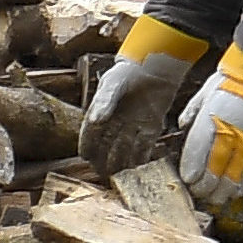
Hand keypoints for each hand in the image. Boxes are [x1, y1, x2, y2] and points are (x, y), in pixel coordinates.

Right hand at [79, 19, 211, 171]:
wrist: (157, 66)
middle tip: (103, 174)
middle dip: (104, 160)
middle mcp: (116, 122)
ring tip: (120, 176)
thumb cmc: (131, 71)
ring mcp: (133, 126)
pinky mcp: (151, 128)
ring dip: (122, 163)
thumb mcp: (113, 83)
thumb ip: (104, 101)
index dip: (87, 145)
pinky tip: (139, 168)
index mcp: (102, 111)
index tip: (85, 157)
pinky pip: (144, 147)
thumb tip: (95, 121)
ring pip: (125, 150)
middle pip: (106, 147)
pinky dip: (142, 158)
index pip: (90, 133)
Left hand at [170, 63, 242, 216]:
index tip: (188, 181)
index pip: (195, 157)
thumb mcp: (203, 94)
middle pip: (212, 173)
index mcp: (209, 123)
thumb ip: (191, 113)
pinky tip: (235, 192)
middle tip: (200, 192)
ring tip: (216, 198)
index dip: (190, 174)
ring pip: (232, 179)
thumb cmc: (229, 83)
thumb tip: (181, 126)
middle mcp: (228, 137)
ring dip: (222, 192)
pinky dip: (242, 186)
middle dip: (204, 187)